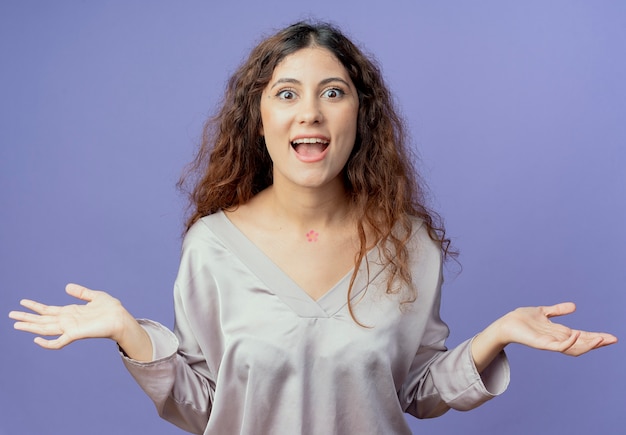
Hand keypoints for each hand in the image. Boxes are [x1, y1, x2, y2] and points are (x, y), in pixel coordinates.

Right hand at [8, 283, 131, 348]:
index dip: (35, 306)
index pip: (48, 310)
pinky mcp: (76, 334)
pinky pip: (58, 342)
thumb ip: (81, 292)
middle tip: (10, 314)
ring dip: (30, 327)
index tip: (23, 302)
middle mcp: (67, 321)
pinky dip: (47, 343)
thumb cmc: (111, 309)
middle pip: (42, 320)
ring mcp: (70, 328)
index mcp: (71, 312)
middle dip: (26, 317)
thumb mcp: (95, 296)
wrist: (121, 318)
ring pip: (45, 329)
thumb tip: (67, 286)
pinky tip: (37, 339)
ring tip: (16, 324)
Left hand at [498, 302, 616, 355]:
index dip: (596, 337)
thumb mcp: (544, 312)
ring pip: (573, 347)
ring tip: (601, 339)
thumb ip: (558, 310)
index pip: (582, 336)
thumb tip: (574, 306)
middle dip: (597, 342)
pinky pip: (558, 346)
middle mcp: (557, 339)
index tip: (610, 337)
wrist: (506, 324)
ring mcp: (550, 343)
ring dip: (587, 344)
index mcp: (559, 332)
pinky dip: (569, 342)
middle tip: (613, 339)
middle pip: (581, 343)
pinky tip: (577, 335)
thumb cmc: (523, 319)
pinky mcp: (542, 344)